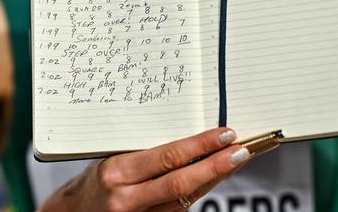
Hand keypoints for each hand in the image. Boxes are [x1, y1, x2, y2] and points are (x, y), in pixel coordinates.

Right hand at [39, 127, 256, 211]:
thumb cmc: (96, 178)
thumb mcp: (113, 158)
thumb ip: (145, 152)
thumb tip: (190, 138)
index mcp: (117, 172)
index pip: (168, 157)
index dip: (200, 145)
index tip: (225, 134)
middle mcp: (126, 198)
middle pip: (183, 183)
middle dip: (217, 165)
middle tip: (242, 150)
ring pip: (186, 199)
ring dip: (213, 179)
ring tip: (235, 160)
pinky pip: (180, 210)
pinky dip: (199, 192)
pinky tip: (212, 177)